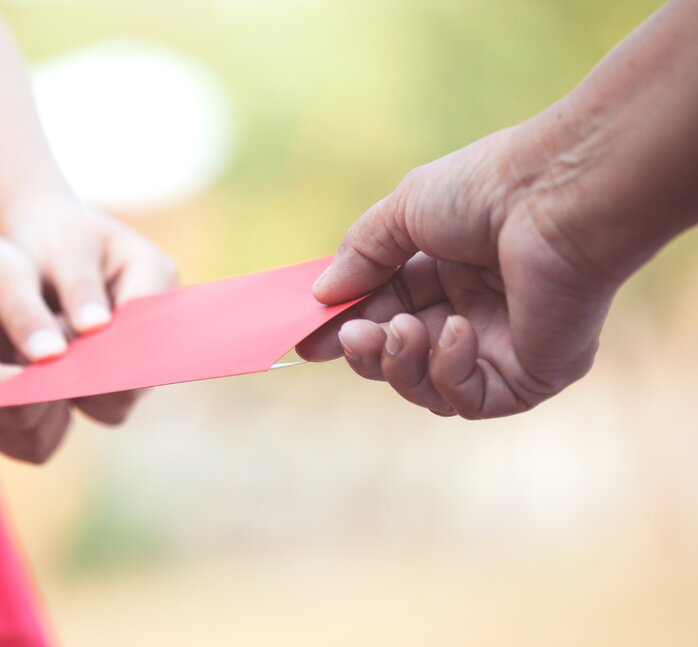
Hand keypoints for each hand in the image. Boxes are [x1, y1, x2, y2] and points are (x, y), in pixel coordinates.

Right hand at [0, 229, 75, 462]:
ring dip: (59, 411)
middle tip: (69, 352)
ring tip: (57, 367)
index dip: (40, 382)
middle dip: (57, 393)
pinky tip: (52, 384)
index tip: (69, 355)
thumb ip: (27, 312)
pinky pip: (35, 447)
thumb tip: (53, 357)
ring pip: (33, 445)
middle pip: (22, 423)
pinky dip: (54, 422)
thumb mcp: (4, 272)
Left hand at [3, 196, 178, 424]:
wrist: (39, 243)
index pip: (149, 327)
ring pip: (126, 394)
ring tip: (46, 379)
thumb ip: (79, 288)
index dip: (116, 354)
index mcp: (157, 273)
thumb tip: (94, 329)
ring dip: (87, 394)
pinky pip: (108, 401)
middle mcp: (162, 315)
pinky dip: (80, 399)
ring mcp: (145, 346)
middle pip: (145, 370)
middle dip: (100, 380)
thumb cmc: (50, 237)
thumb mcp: (62, 251)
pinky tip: (50, 384)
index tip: (71, 369)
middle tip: (50, 384)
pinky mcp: (122, 368)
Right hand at [297, 126, 622, 418]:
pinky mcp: (531, 375)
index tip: (308, 340)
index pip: (386, 314)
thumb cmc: (485, 190)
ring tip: (403, 330)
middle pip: (401, 358)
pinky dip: (450, 371)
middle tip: (349, 336)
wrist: (554, 195)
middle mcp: (474, 312)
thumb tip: (320, 297)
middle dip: (368, 352)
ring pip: (429, 390)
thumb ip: (360, 256)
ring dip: (401, 364)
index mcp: (447, 272)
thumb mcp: (402, 213)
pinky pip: (472, 401)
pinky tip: (457, 330)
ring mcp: (501, 347)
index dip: (346, 328)